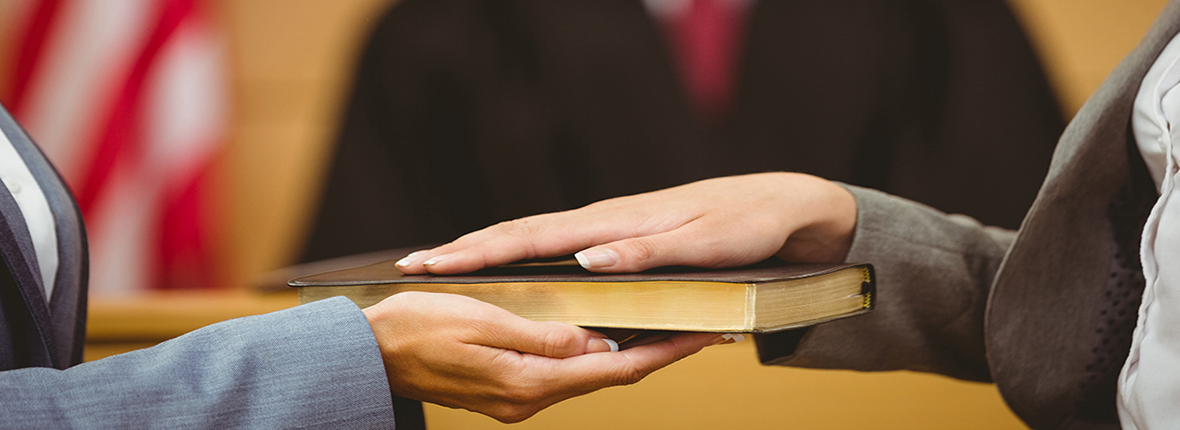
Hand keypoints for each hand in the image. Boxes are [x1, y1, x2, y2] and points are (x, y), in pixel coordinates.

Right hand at [363, 292, 722, 421]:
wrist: (367, 354)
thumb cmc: (415, 329)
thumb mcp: (481, 321)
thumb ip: (543, 335)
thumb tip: (598, 344)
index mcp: (528, 382)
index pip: (615, 370)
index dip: (664, 353)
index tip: (702, 336)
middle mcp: (528, 398)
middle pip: (610, 376)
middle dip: (656, 353)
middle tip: (697, 328)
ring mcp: (517, 398)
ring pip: (588, 375)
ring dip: (626, 355)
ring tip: (664, 328)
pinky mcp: (506, 390)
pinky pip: (562, 373)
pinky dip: (592, 357)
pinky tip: (604, 338)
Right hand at [394, 172, 855, 274]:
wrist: (778, 204)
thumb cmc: (743, 226)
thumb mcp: (701, 244)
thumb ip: (643, 253)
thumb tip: (588, 259)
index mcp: (614, 223)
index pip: (533, 237)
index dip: (481, 251)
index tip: (434, 261)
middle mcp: (603, 222)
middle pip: (520, 233)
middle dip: (465, 249)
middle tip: (415, 264)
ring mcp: (608, 227)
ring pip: (533, 238)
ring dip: (487, 251)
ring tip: (442, 265)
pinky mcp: (618, 235)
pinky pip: (554, 244)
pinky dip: (520, 252)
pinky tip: (509, 264)